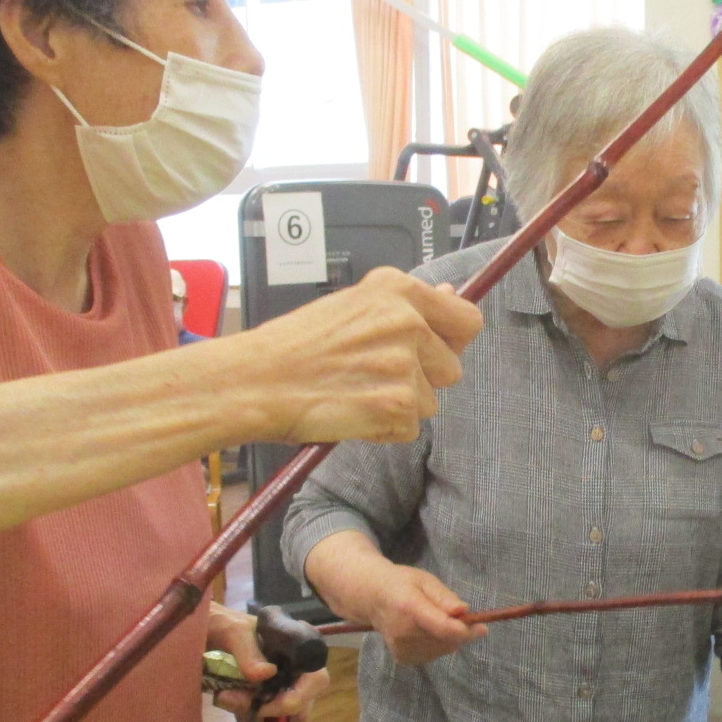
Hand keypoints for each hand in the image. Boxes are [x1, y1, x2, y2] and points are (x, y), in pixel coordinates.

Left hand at [205, 602, 330, 721]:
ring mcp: (284, 687)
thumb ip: (248, 652)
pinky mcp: (267, 699)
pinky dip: (250, 718)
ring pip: (286, 719)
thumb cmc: (224, 623)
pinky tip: (230, 701)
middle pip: (303, 706)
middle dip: (270, 711)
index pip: (317, 679)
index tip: (264, 703)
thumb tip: (266, 674)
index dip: (297, 697)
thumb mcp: (233, 632)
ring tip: (226, 698)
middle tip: (233, 699)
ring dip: (257, 717)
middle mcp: (297, 670)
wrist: (206, 629)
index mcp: (299, 648)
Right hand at [245, 268, 482, 444]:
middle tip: (373, 376)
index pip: (467, 319)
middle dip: (423, 379)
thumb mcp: (352, 306)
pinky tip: (351, 412)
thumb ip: (405, 307)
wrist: (254, 381)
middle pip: (452, 367)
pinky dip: (383, 430)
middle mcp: (407, 322)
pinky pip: (409, 428)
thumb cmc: (294, 346)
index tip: (434, 350)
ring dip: (400, 405)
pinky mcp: (396, 404)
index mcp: (397, 291)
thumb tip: (451, 297)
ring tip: (355, 392)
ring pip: (430, 401)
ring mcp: (404, 364)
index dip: (452, 341)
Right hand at [359, 562, 486, 665]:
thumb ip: (444, 597)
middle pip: (446, 641)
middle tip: (461, 616)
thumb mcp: (425, 580)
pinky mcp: (402, 658)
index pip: (441, 627)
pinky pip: (433, 655)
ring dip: (450, 638)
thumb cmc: (403, 584)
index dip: (464, 631)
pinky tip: (429, 631)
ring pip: (443, 649)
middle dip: (461, 631)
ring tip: (439, 620)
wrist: (373, 598)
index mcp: (409, 608)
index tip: (482, 628)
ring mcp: (401, 648)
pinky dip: (439, 645)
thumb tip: (463, 611)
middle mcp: (403, 632)